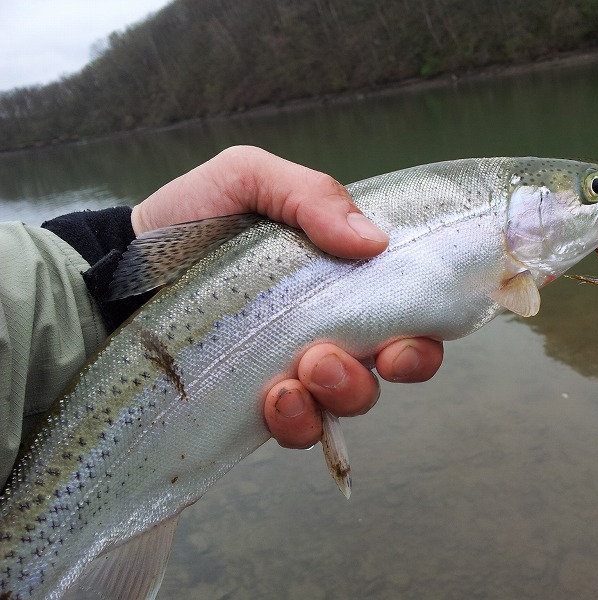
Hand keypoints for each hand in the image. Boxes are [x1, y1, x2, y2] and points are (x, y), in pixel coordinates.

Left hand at [132, 146, 443, 447]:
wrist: (124, 269)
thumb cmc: (191, 218)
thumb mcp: (248, 178)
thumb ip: (310, 194)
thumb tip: (373, 240)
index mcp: (342, 276)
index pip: (408, 311)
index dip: (423, 335)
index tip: (405, 340)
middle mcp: (331, 325)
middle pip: (393, 365)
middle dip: (388, 370)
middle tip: (335, 354)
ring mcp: (298, 368)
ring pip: (353, 400)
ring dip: (341, 391)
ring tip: (300, 370)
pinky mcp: (263, 403)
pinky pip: (301, 427)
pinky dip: (298, 420)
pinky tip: (274, 398)